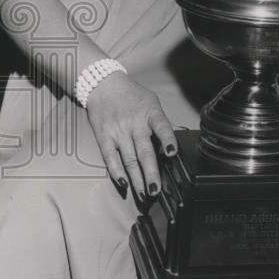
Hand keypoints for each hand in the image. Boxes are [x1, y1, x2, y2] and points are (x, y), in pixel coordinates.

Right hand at [85, 72, 177, 199]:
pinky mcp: (104, 137)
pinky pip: (110, 158)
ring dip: (136, 178)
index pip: (161, 127)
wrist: (103, 85)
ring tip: (144, 193)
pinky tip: (123, 182)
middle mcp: (134, 124)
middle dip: (151, 173)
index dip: (168, 140)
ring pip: (129, 159)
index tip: (172, 153)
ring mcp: (118, 132)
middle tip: (156, 189)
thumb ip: (161, 121)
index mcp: (150, 113)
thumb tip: (175, 137)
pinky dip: (116, 171)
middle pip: (144, 151)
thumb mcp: (152, 102)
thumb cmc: (132, 95)